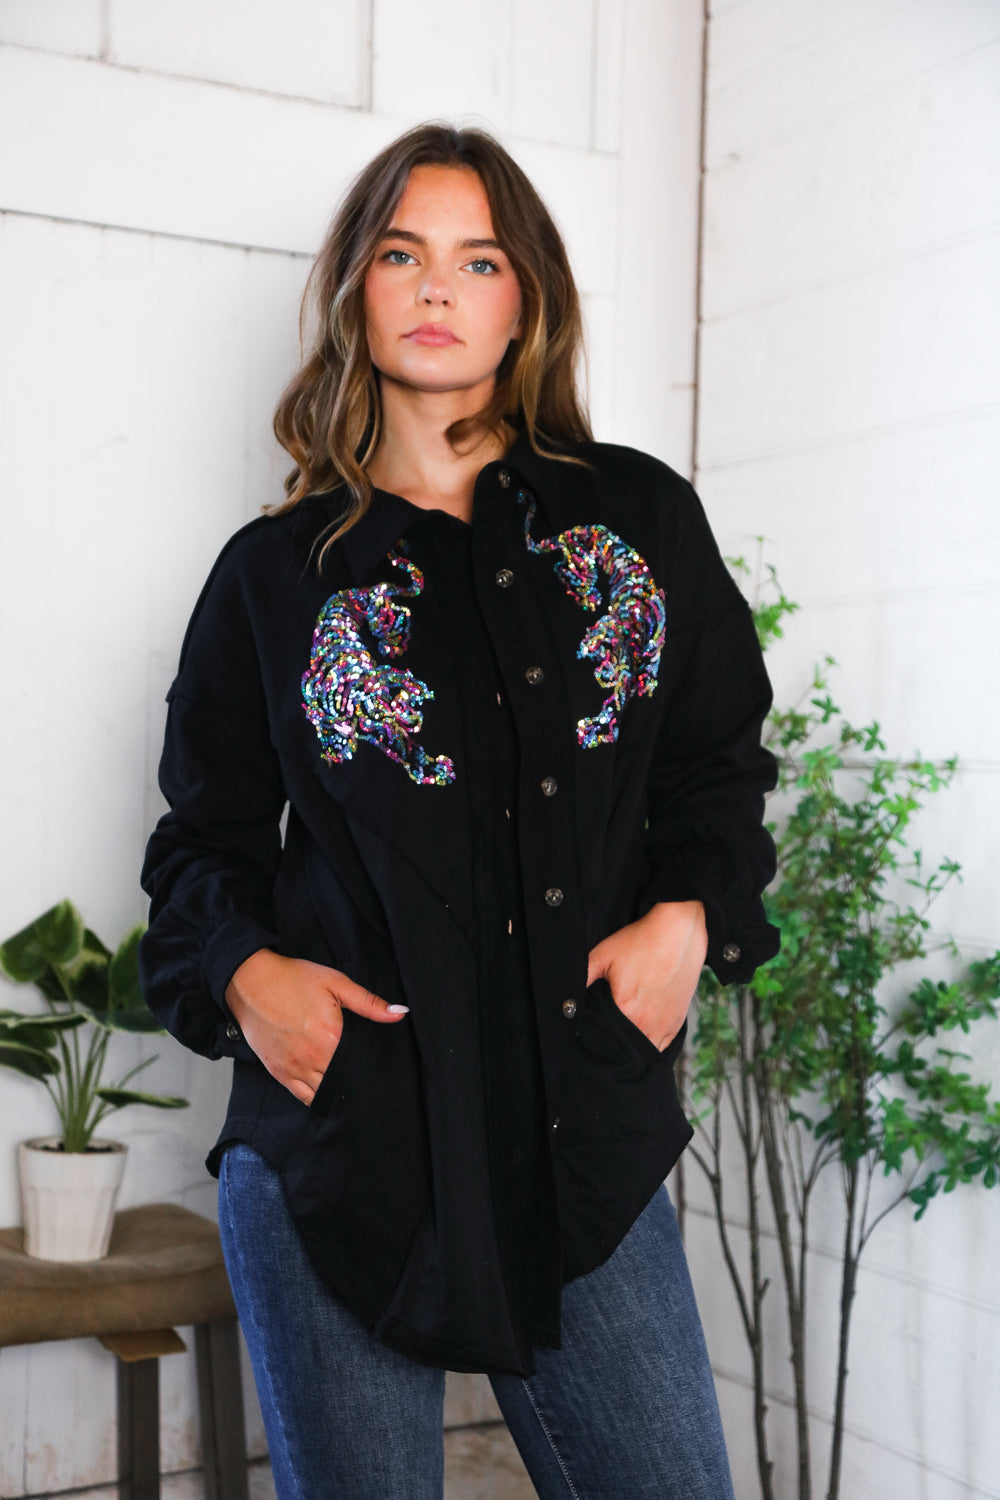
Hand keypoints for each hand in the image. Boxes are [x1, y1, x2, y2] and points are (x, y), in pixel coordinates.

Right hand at [224, 950, 408, 1105]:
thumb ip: (369, 1002)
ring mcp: (294, 1068)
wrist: (250, 982)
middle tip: (364, 1075)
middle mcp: (313, 1059)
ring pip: (325, 1093)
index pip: (360, 1064)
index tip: (378, 1066)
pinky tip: (325, 1089)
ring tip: (347, 1082)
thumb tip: (400, 1012)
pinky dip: (316, 1096)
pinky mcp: (279, 1073)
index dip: (371, 1066)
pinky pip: (303, 1097)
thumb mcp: (335, 983)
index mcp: (332, 1038)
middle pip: (344, 1081)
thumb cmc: (293, 979)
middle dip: (355, 1079)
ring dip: (337, 1089)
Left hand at [586, 900, 707, 1051]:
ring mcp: (664, 1025)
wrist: (678, 931)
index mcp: (625, 1009)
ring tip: (622, 1040)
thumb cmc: (639, 941)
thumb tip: (565, 1000)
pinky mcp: (677, 1023)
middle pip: (624, 1049)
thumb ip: (583, 977)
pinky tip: (641, 1036)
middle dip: (613, 1048)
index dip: (595, 1039)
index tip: (590, 1035)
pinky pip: (662, 1047)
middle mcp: (647, 1023)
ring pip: (644, 1052)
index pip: (603, 1039)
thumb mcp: (603, 955)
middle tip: (604, 1038)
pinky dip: (650, 1045)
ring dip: (633, 1049)